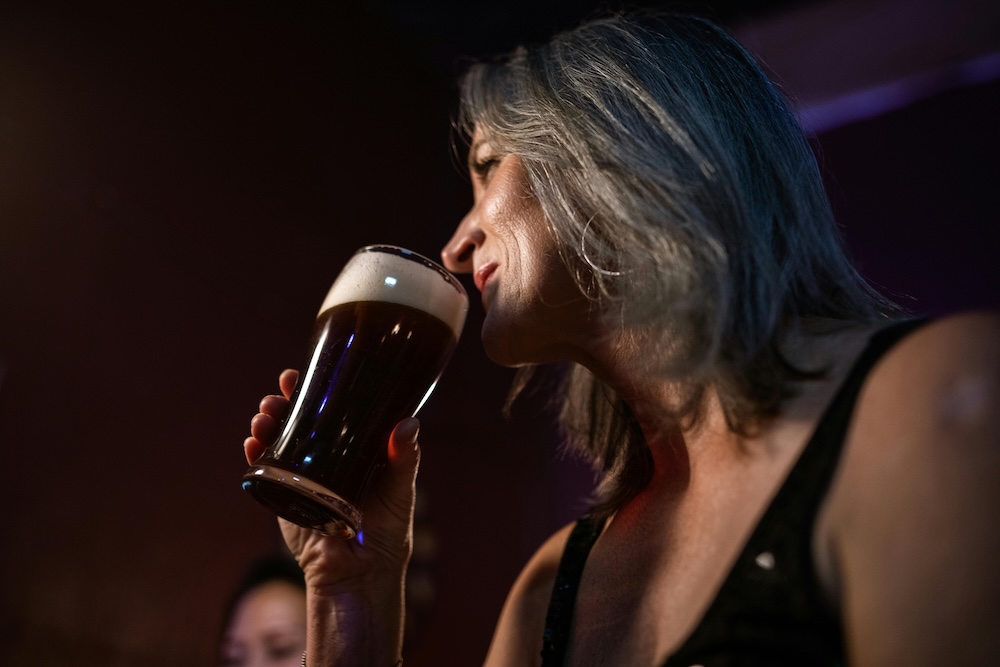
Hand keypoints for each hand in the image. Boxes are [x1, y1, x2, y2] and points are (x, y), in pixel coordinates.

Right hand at [243, 369, 419, 593]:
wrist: (359, 575)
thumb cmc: (387, 532)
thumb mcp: (400, 491)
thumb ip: (405, 459)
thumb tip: (408, 423)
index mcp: (354, 449)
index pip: (334, 410)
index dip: (318, 389)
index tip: (304, 374)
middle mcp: (327, 457)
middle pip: (300, 420)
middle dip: (284, 403)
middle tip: (278, 394)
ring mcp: (302, 476)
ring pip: (279, 441)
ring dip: (267, 424)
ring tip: (263, 416)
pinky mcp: (285, 498)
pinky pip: (266, 472)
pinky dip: (256, 455)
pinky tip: (253, 443)